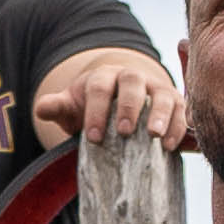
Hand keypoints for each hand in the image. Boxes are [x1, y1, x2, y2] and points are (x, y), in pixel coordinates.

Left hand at [31, 51, 186, 154]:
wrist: (120, 100)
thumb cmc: (93, 107)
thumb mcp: (73, 106)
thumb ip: (58, 106)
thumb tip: (41, 108)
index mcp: (104, 77)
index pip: (99, 88)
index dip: (96, 111)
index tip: (92, 138)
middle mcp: (133, 77)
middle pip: (133, 83)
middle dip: (130, 106)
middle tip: (125, 132)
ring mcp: (156, 89)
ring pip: (163, 95)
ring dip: (162, 115)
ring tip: (157, 138)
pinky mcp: (175, 103)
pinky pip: (182, 112)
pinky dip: (180, 127)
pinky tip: (176, 146)